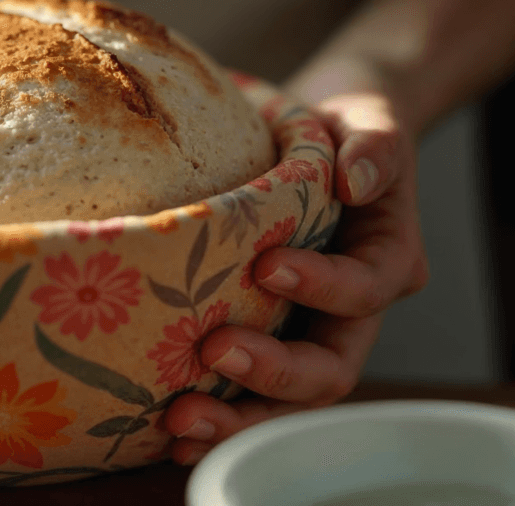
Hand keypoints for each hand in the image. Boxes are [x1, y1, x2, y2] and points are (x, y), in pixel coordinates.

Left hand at [162, 91, 428, 464]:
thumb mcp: (368, 124)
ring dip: (237, 413)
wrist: (318, 142)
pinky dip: (216, 412)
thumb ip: (372, 146)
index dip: (323, 286)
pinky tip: (167, 428)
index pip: (365, 289)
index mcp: (385, 261)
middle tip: (214, 351)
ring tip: (180, 419)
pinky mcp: (264, 335)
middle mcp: (350, 312)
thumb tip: (354, 182)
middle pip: (328, 368)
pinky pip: (246, 388)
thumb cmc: (344, 132)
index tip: (267, 266)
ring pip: (286, 397)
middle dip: (274, 372)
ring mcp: (306, 331)